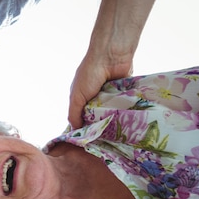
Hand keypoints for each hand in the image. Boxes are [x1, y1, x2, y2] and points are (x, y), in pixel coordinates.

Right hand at [67, 0, 158, 129]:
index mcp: (81, 98)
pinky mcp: (123, 94)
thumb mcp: (76, 96)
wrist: (111, 56)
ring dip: (111, 121)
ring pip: (110, 114)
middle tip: (102, 141)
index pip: (80, 117)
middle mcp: (95, 98)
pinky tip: (125, 123)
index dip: (82, 128)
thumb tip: (75, 130)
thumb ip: (74, 113)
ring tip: (115, 135)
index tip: (86, 141)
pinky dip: (123, 113)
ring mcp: (109, 96)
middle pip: (96, 117)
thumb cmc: (89, 74)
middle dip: (98, 127)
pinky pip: (122, 107)